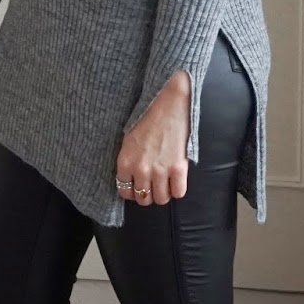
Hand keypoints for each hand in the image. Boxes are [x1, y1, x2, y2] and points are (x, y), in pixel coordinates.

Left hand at [116, 70, 190, 208]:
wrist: (167, 104)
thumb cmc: (147, 118)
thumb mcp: (128, 141)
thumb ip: (129, 162)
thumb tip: (132, 179)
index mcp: (125, 163)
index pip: (125, 192)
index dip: (132, 191)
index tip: (138, 186)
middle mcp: (141, 170)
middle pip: (144, 199)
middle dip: (148, 194)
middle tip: (153, 185)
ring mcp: (160, 170)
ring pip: (161, 199)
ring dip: (163, 193)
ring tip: (165, 183)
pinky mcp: (178, 168)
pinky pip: (178, 193)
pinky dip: (178, 190)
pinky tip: (176, 180)